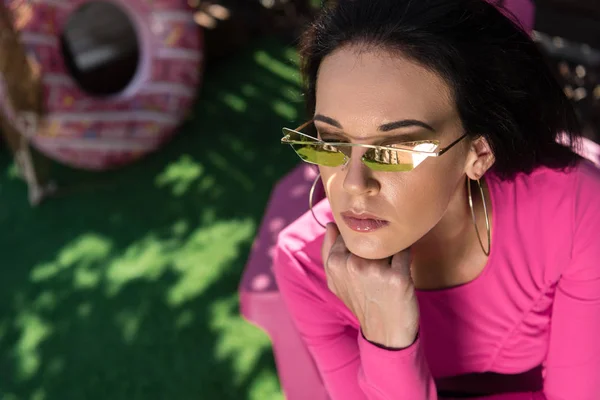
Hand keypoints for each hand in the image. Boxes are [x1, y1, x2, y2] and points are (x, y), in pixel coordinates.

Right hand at [321, 223, 418, 348]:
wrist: (385, 334)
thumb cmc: (361, 303)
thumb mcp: (336, 281)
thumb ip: (329, 251)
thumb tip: (332, 224)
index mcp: (335, 263)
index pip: (350, 232)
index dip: (360, 239)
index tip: (365, 253)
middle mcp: (353, 264)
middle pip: (370, 234)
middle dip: (377, 242)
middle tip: (379, 261)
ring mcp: (376, 271)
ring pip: (388, 240)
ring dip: (392, 248)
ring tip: (389, 267)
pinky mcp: (398, 277)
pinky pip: (405, 251)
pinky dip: (405, 257)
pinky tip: (400, 272)